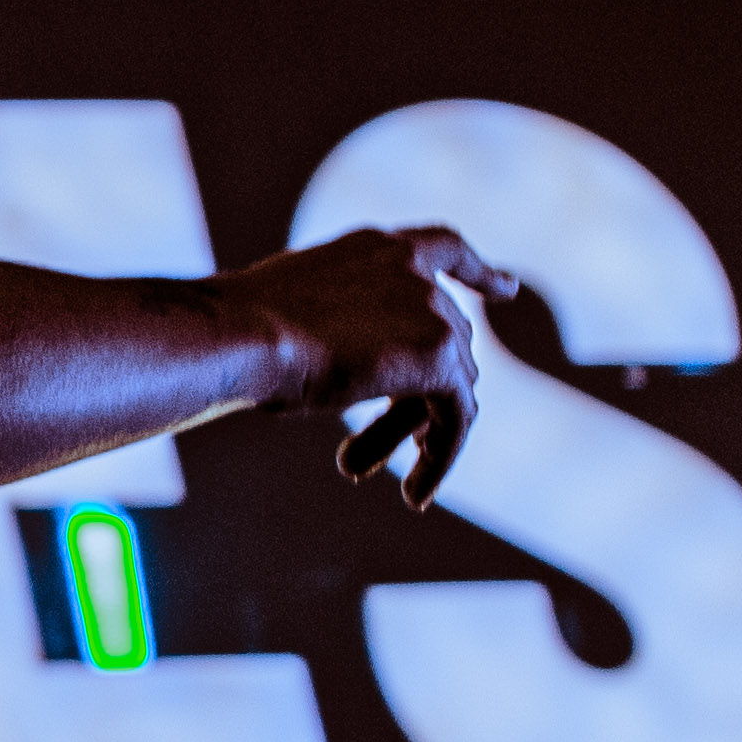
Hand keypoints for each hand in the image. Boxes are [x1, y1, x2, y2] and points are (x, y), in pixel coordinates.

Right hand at [209, 227, 511, 509]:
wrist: (239, 334)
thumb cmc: (234, 331)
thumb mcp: (288, 310)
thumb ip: (331, 320)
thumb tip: (327, 359)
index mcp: (374, 248)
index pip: (446, 249)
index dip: (480, 274)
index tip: (507, 290)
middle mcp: (412, 270)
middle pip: (440, 343)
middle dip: (412, 399)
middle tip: (378, 448)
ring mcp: (432, 310)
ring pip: (445, 387)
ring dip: (406, 432)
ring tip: (363, 470)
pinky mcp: (438, 357)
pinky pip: (457, 418)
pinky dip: (440, 458)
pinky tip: (415, 493)